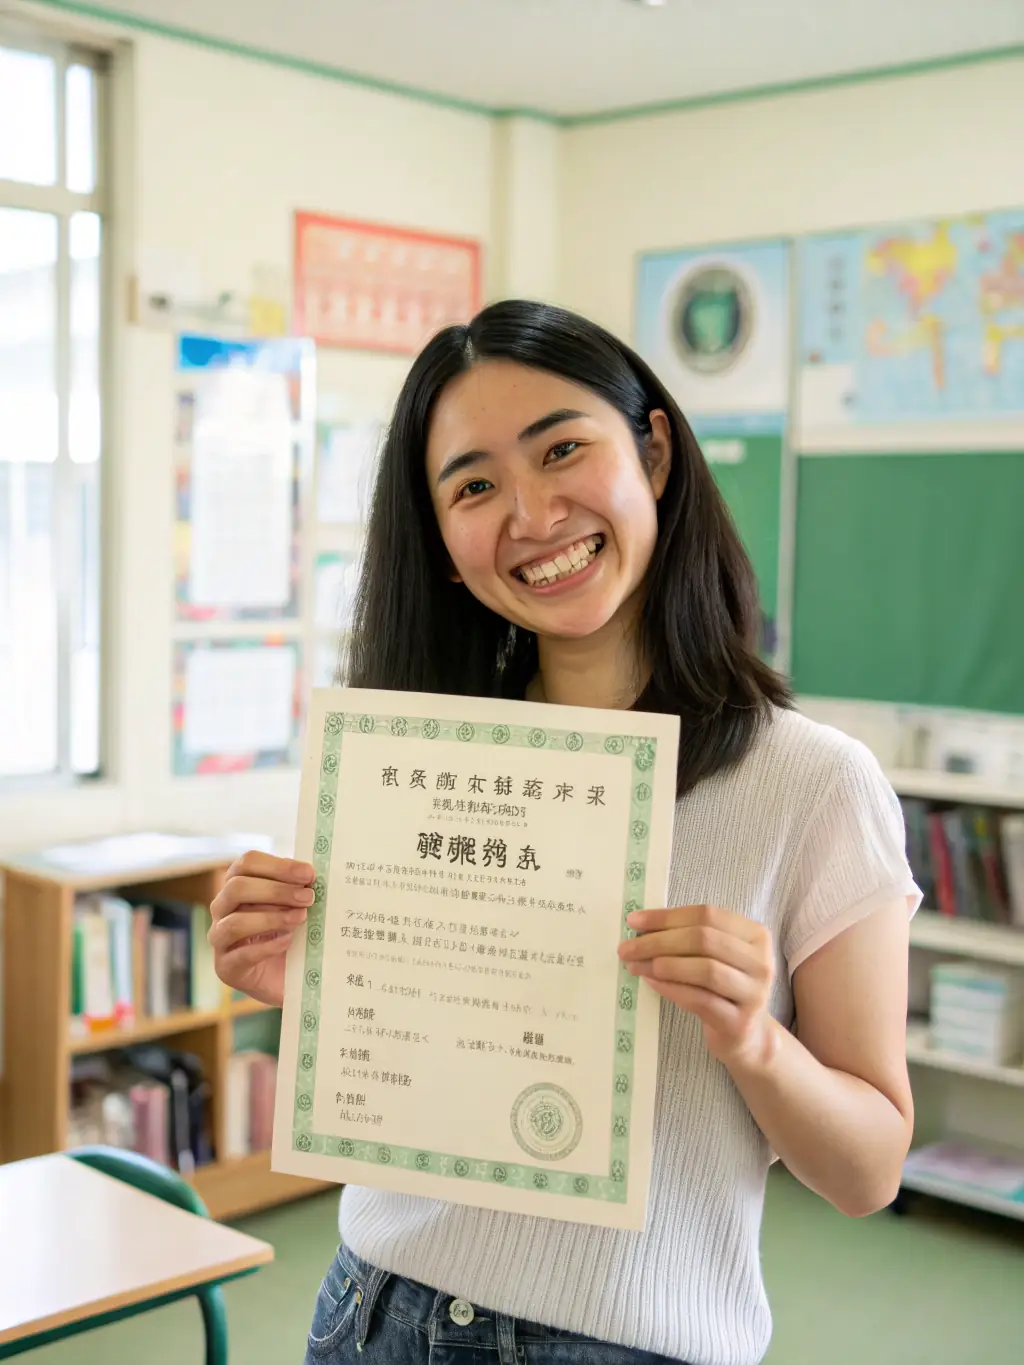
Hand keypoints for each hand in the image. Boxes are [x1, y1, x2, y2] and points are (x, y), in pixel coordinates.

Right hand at [208, 851, 314, 1006]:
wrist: (289, 978)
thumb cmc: (291, 934)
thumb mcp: (295, 906)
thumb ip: (297, 888)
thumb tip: (309, 873)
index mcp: (238, 886)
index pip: (247, 864)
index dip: (277, 866)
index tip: (308, 874)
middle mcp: (222, 909)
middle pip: (237, 888)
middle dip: (276, 890)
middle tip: (308, 897)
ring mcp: (220, 940)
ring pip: (234, 922)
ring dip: (271, 918)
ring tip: (300, 918)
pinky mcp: (226, 968)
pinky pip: (241, 955)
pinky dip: (266, 947)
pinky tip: (287, 941)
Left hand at [617, 904, 775, 1069]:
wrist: (747, 1036)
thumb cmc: (723, 988)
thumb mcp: (714, 956)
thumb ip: (688, 937)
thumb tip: (640, 924)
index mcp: (756, 935)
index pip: (707, 915)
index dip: (667, 916)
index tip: (633, 921)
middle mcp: (761, 962)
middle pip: (704, 940)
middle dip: (659, 941)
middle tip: (627, 947)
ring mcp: (754, 994)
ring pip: (704, 969)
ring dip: (663, 964)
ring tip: (634, 965)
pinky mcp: (740, 1023)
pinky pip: (700, 1000)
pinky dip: (671, 988)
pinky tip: (651, 982)